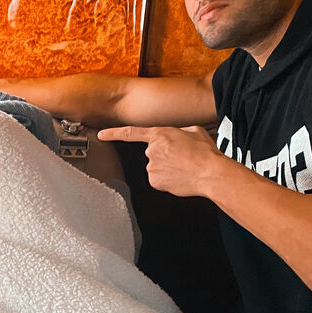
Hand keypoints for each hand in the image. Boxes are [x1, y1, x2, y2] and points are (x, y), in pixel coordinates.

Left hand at [97, 125, 228, 198]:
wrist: (210, 172)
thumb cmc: (205, 153)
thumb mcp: (194, 131)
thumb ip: (179, 132)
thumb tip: (177, 137)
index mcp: (159, 134)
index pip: (130, 133)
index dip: (114, 133)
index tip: (101, 135)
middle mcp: (152, 150)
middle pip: (152, 153)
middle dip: (164, 156)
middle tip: (182, 158)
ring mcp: (152, 167)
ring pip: (155, 168)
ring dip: (167, 168)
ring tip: (184, 167)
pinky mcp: (155, 182)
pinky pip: (158, 180)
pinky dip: (167, 180)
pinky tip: (179, 177)